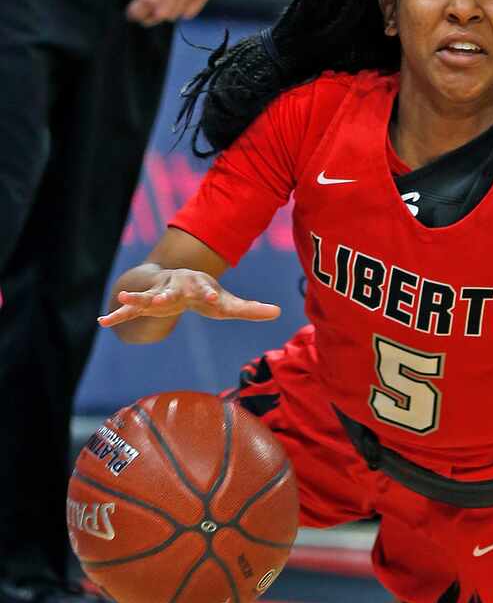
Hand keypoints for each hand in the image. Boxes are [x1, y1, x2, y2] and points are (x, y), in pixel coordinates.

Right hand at [98, 270, 280, 327]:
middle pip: (173, 289)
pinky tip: (102, 322)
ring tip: (122, 297)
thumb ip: (250, 309)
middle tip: (162, 298)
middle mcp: (176, 286)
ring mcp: (157, 294)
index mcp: (198, 285)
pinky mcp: (144, 304)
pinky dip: (116, 315)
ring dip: (135, 298)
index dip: (210, 294)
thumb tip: (279, 312)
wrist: (180, 280)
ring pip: (146, 296)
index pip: (206, 289)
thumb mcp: (228, 303)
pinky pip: (128, 311)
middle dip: (168, 293)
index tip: (213, 299)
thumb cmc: (206, 295)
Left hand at [125, 0, 220, 25]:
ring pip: (174, 15)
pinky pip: (188, 13)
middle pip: (161, 12)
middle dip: (146, 17)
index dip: (137, 11)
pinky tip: (172, 0)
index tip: (130, 12)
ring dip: (161, 15)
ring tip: (155, 5)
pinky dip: (177, 11)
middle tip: (140, 13)